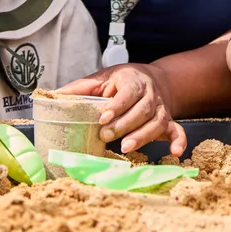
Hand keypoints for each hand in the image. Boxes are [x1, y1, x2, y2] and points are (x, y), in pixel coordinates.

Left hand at [59, 63, 186, 156]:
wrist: (153, 79)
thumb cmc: (121, 81)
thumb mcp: (102, 78)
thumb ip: (81, 88)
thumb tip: (52, 96)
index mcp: (133, 80)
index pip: (128, 91)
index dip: (117, 105)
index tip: (102, 118)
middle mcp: (150, 94)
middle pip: (142, 109)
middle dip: (125, 124)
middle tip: (106, 136)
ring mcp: (161, 108)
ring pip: (157, 122)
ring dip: (143, 136)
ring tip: (126, 148)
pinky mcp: (168, 121)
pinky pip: (177, 130)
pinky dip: (178, 141)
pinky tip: (175, 152)